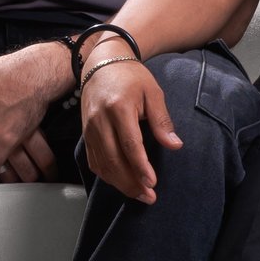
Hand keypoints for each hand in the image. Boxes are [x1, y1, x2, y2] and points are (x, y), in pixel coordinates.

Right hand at [79, 61, 181, 204]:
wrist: (102, 64)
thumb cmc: (132, 77)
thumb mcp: (153, 93)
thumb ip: (162, 121)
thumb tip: (175, 146)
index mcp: (118, 108)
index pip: (129, 145)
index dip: (140, 167)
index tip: (152, 183)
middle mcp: (99, 120)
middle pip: (113, 160)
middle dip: (131, 182)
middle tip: (148, 196)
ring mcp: (89, 128)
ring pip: (102, 164)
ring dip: (119, 183)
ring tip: (138, 194)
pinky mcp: (84, 134)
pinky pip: (93, 161)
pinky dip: (107, 175)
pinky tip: (121, 182)